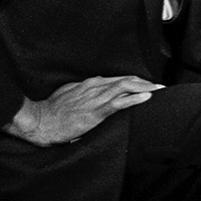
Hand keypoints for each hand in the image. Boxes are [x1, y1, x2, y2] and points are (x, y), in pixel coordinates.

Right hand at [2, 76, 162, 146]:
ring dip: (145, 88)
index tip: (148, 84)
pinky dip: (135, 98)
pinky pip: (119, 102)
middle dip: (145, 82)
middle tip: (160, 86)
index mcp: (90, 84)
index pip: (118, 79)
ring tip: (159, 89)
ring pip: (126, 87)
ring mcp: (96, 98)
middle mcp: (95, 87)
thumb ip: (84, 93)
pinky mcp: (95, 111)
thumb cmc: (52, 110)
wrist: (39, 121)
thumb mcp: (70, 95)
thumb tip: (94, 95)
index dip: (134, 81)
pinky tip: (147, 97)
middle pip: (126, 80)